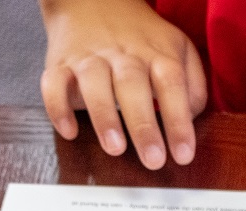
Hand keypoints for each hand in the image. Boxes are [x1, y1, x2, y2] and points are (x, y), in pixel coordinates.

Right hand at [39, 0, 206, 168]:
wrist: (93, 1)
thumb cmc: (141, 40)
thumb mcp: (178, 51)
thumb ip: (192, 86)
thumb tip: (191, 119)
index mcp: (156, 54)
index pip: (171, 85)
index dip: (179, 121)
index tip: (183, 154)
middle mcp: (123, 55)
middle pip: (134, 86)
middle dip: (144, 125)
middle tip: (153, 160)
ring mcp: (90, 58)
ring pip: (94, 83)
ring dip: (105, 116)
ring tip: (115, 148)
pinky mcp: (61, 63)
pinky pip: (53, 83)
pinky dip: (57, 107)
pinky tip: (69, 131)